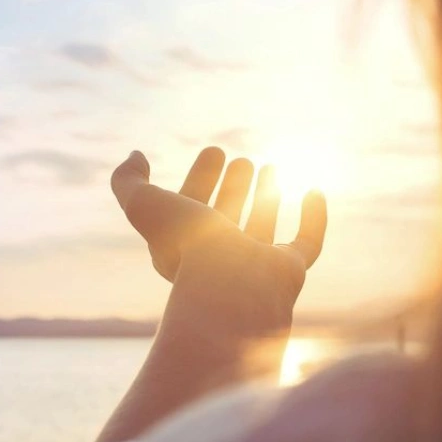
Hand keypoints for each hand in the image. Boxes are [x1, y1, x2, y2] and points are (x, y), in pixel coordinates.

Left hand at [96, 147, 327, 441]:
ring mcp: (256, 267)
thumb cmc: (186, 249)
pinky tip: (314, 190)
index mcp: (186, 246)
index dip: (200, 178)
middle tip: (242, 160)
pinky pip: (307, 243)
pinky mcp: (289, 272)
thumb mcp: (143, 205)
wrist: (231, 290)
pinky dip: (313, 217)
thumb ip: (128, 180)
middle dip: (234, 187)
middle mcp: (221, 259)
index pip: (193, 207)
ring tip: (270, 167)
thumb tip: (136, 156)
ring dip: (266, 196)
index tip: (214, 151)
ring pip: (262, 228)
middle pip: (228, 217)